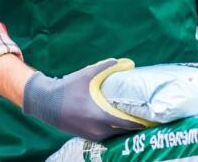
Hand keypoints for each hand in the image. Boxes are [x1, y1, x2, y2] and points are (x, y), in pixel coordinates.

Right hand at [22, 58, 146, 140]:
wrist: (45, 103)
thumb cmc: (67, 88)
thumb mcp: (86, 75)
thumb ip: (105, 68)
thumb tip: (123, 61)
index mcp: (100, 116)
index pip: (126, 124)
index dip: (140, 122)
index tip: (151, 118)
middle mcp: (97, 129)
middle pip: (123, 132)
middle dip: (134, 126)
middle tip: (145, 118)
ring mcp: (92, 135)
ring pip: (114, 135)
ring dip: (123, 129)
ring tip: (133, 120)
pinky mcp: (87, 136)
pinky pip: (105, 136)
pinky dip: (113, 131)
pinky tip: (117, 123)